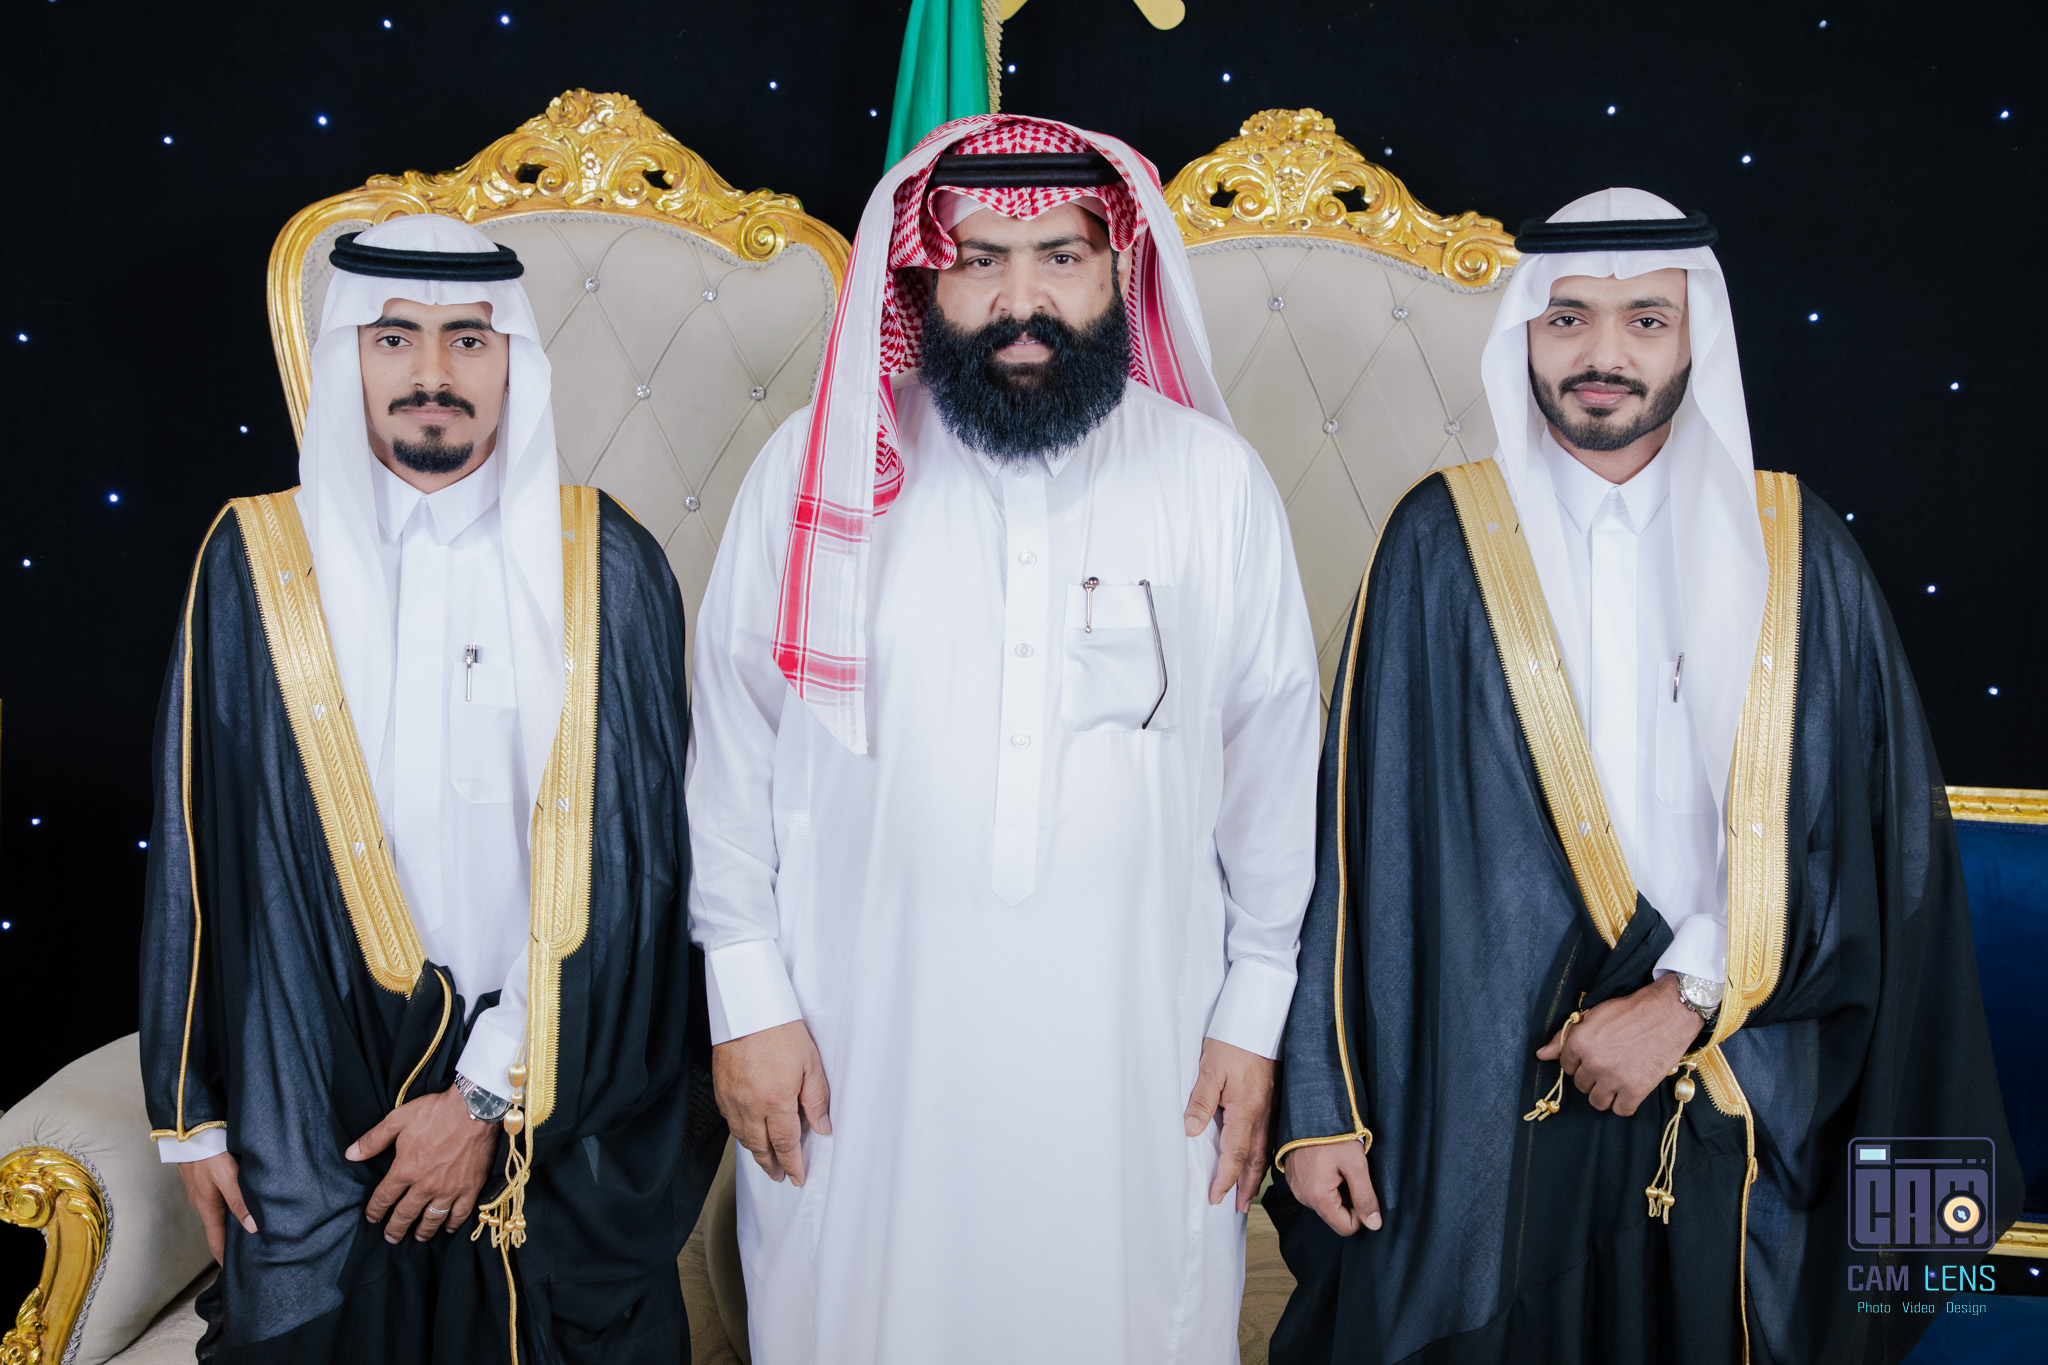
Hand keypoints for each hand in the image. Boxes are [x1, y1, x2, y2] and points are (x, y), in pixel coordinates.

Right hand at [177, 1151, 256, 1262]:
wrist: (190, 1132)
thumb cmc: (209, 1154)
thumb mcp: (227, 1178)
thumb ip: (240, 1201)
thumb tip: (253, 1228)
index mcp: (208, 1209)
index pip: (216, 1243)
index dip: (224, 1259)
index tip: (234, 1272)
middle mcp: (203, 1205)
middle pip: (218, 1231)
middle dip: (230, 1244)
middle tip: (248, 1254)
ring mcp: (203, 1193)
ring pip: (219, 1215)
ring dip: (231, 1226)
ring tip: (249, 1232)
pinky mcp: (205, 1182)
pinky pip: (219, 1201)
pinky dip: (230, 1209)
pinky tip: (242, 1205)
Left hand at [346, 1087, 497, 1241]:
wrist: (475, 1108)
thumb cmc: (435, 1111)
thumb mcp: (398, 1119)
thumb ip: (373, 1140)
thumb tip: (350, 1155)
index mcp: (405, 1170)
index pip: (384, 1198)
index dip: (375, 1210)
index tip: (372, 1218)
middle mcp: (425, 1185)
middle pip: (405, 1215)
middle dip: (395, 1229)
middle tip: (390, 1237)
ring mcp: (449, 1189)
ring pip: (431, 1220)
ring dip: (422, 1232)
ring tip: (417, 1238)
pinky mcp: (470, 1188)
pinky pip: (459, 1214)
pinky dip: (452, 1224)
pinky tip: (447, 1228)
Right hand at [713, 1019, 832, 1185]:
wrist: (747, 1009)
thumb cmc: (780, 1030)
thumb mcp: (810, 1063)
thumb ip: (816, 1099)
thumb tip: (822, 1127)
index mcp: (776, 1101)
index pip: (785, 1144)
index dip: (792, 1164)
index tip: (797, 1177)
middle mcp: (751, 1106)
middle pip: (760, 1147)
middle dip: (772, 1166)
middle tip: (781, 1176)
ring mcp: (732, 1099)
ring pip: (743, 1137)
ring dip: (755, 1152)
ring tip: (766, 1159)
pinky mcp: (721, 1089)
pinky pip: (730, 1121)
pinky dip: (740, 1133)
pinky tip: (748, 1132)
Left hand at [1183, 1037, 1275, 1212]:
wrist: (1261, 1018)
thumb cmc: (1235, 1042)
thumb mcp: (1209, 1068)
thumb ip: (1200, 1101)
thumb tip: (1190, 1131)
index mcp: (1246, 1110)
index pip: (1236, 1155)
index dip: (1226, 1179)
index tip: (1217, 1197)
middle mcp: (1263, 1113)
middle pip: (1256, 1159)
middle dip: (1246, 1185)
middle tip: (1238, 1207)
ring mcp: (1272, 1106)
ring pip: (1266, 1148)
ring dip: (1257, 1173)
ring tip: (1249, 1190)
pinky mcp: (1275, 1098)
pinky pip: (1272, 1134)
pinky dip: (1266, 1152)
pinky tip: (1262, 1157)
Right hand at [1283, 1139, 1380, 1235]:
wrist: (1308, 1110)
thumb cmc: (1333, 1135)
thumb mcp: (1356, 1165)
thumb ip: (1366, 1198)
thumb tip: (1374, 1225)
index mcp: (1318, 1198)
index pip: (1346, 1228)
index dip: (1361, 1214)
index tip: (1363, 1190)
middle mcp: (1303, 1197)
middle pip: (1335, 1215)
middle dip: (1348, 1200)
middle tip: (1351, 1173)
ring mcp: (1295, 1187)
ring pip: (1325, 1203)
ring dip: (1336, 1190)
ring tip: (1338, 1165)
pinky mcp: (1293, 1178)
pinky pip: (1313, 1191)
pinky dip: (1325, 1182)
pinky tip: (1328, 1163)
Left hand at [1537, 974, 1701, 1116]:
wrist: (1668, 1013)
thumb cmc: (1630, 1012)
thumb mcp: (1593, 1017)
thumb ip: (1565, 1037)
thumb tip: (1541, 1055)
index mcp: (1579, 1042)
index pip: (1566, 1066)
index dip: (1580, 1062)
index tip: (1595, 1056)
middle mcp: (1593, 1062)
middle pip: (1581, 1085)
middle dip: (1593, 1077)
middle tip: (1611, 1064)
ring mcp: (1613, 1078)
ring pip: (1597, 1102)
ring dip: (1606, 1093)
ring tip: (1619, 1078)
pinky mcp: (1635, 1091)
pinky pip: (1621, 1110)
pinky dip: (1625, 1103)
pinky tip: (1631, 1089)